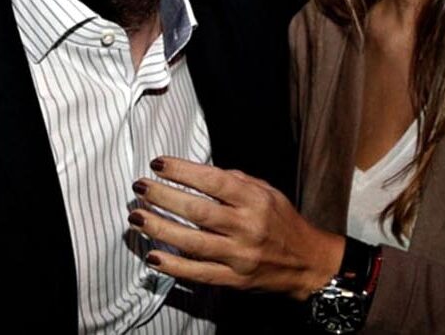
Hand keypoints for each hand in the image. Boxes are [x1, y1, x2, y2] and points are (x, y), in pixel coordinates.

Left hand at [128, 156, 344, 299]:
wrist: (308, 262)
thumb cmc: (281, 221)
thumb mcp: (266, 190)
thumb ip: (233, 180)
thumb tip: (194, 172)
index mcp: (255, 200)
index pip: (213, 181)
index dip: (182, 171)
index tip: (158, 163)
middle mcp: (247, 227)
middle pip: (197, 211)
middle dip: (163, 197)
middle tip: (139, 187)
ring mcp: (240, 256)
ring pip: (192, 243)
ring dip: (159, 228)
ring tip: (136, 216)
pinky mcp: (235, 280)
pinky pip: (199, 273)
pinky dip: (173, 266)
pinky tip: (153, 255)